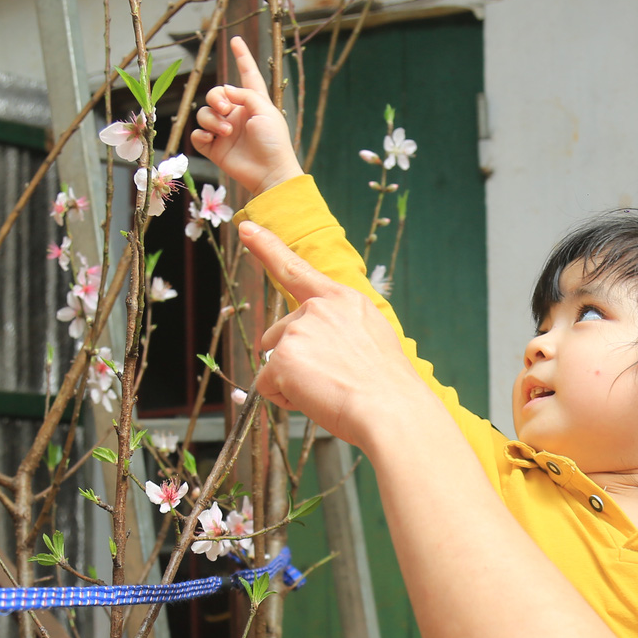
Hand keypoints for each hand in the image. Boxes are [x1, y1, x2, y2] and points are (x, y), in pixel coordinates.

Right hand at [191, 37, 302, 195]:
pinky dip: (201, 135)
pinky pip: (198, 135)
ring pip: (204, 114)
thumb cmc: (274, 141)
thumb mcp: (265, 111)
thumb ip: (245, 95)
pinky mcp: (215, 148)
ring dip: (212, 120)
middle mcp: (237, 114)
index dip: (243, 56)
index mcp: (253, 102)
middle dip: (216, 98)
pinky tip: (212, 139)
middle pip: (215, 94)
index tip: (236, 40)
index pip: (247, 74)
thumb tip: (225, 91)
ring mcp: (225, 131)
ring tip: (226, 131)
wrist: (270, 172)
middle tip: (226, 109)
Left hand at [239, 220, 435, 451]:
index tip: (245, 227)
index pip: (296, 269)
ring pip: (275, 362)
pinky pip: (267, 386)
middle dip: (295, 359)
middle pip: (280, 334)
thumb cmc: (388, 386)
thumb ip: (339, 330)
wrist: (392, 410)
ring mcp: (298, 330)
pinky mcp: (283, 358)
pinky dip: (285, 399)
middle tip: (335, 379)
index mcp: (343, 300)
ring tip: (332, 389)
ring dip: (294, 381)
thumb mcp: (372, 339)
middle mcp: (318, 308)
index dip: (266, 246)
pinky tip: (317, 399)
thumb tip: (311, 347)